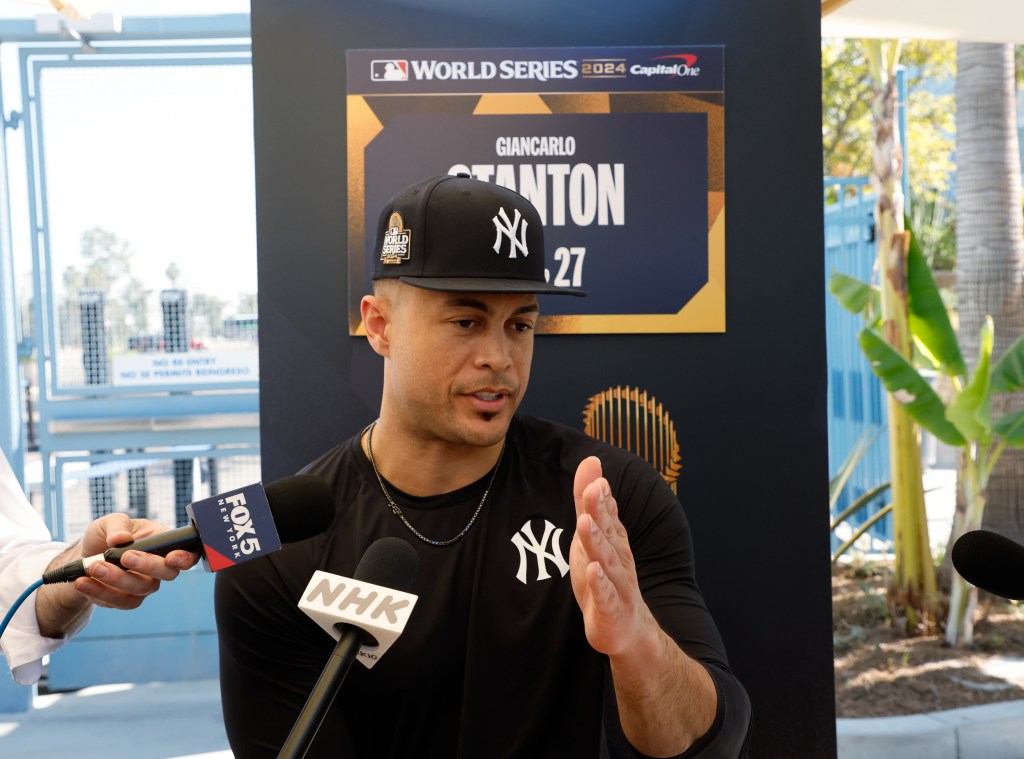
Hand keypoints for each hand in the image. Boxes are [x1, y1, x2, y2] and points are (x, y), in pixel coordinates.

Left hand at [70, 514, 198, 609]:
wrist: (84, 557)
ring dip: (116, 578)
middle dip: (148, 566)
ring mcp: (144, 585)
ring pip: (140, 589)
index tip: (172, 557)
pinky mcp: (126, 599)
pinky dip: (99, 591)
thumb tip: (122, 539)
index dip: (185, 558)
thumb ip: (117, 525)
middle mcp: (159, 567)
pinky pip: (119, 601)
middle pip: (167, 574)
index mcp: (163, 543)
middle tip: (125, 557)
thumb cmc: (106, 535)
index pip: (187, 553)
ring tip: (93, 566)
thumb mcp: (110, 521)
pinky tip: (83, 581)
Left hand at [569, 456, 655, 656]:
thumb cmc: (606, 579)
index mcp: (614, 541)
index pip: (606, 514)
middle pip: (606, 532)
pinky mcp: (609, 609)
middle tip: (592, 488)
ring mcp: (616, 584)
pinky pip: (605, 595)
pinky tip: (593, 570)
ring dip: (596, 541)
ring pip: (606, 560)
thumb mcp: (595, 538)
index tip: (594, 474)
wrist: (627, 629)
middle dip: (598, 510)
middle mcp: (618, 558)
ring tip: (585, 523)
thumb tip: (591, 463)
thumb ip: (589, 503)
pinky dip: (599, 583)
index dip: (599, 495)